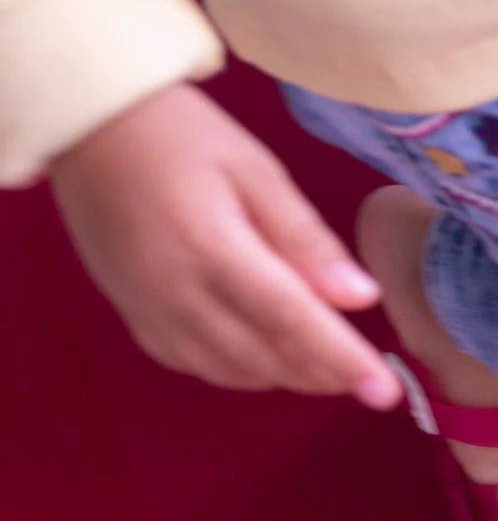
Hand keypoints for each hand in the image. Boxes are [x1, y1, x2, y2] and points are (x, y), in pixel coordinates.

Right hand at [47, 83, 402, 408]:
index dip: (342, 360)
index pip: (292, 321)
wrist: (89, 128)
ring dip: (285, 377)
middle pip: (264, 356)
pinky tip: (267, 360)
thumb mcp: (256, 171)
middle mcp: (178, 294)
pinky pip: (192, 362)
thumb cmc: (182, 137)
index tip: (385, 392)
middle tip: (371, 383)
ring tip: (331, 372)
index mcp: (214, 251)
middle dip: (323, 376)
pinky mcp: (132, 313)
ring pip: (229, 369)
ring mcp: (149, 310)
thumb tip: (360, 298)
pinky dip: (237, 371)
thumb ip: (305, 238)